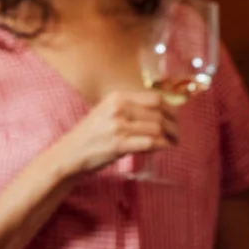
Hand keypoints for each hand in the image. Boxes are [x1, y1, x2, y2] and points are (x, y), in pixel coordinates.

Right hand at [49, 89, 177, 177]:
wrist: (71, 152)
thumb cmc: (92, 133)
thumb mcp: (108, 110)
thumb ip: (130, 107)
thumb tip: (160, 110)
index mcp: (117, 96)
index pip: (154, 97)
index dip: (170, 108)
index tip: (175, 117)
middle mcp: (118, 108)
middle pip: (159, 112)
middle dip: (174, 124)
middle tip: (177, 133)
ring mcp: (118, 126)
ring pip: (157, 128)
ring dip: (170, 136)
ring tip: (173, 142)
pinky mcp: (119, 144)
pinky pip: (150, 143)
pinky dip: (161, 146)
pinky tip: (163, 148)